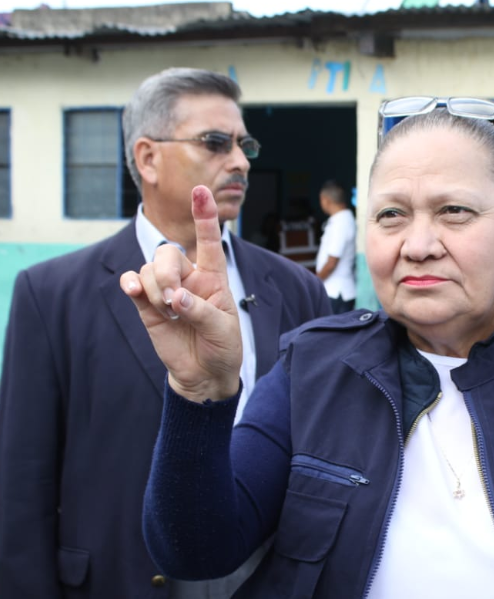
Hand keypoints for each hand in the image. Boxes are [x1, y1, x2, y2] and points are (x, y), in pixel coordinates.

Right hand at [120, 186, 241, 402]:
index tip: (201, 190)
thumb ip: (201, 311)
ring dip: (154, 288)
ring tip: (168, 313)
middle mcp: (189, 278)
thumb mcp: (223, 329)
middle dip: (166, 273)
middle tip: (173, 300)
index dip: (205, 216)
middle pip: (167, 252)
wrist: (204, 374)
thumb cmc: (222, 347)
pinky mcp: (146, 305)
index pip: (209, 241)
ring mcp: (165, 290)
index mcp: (214, 277)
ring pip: (149, 270)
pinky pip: (132, 283)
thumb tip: (175, 298)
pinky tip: (133, 292)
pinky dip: (130, 284)